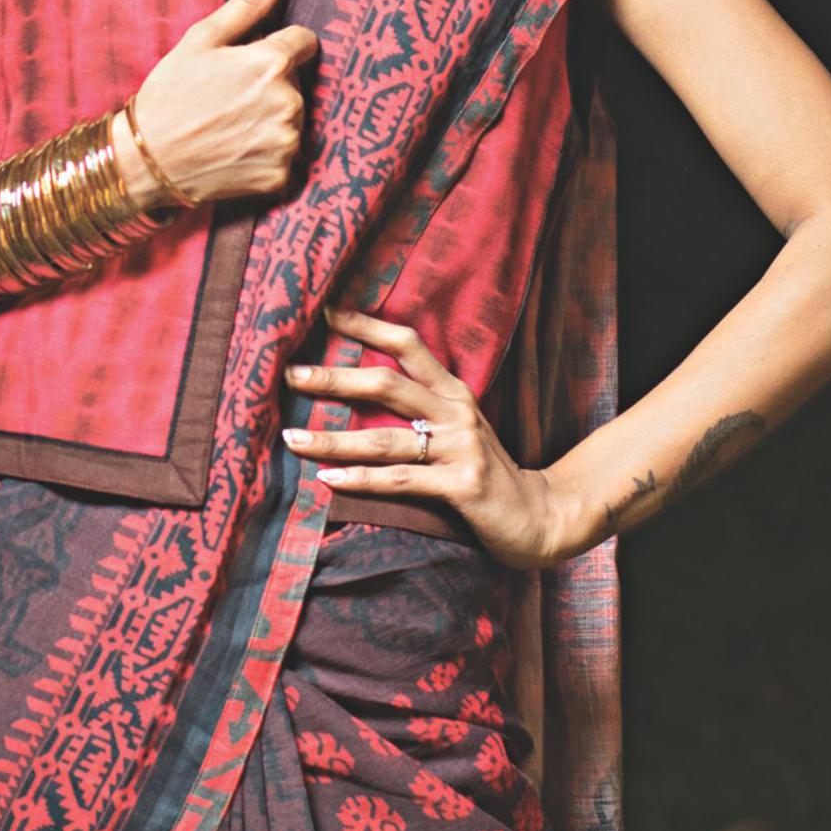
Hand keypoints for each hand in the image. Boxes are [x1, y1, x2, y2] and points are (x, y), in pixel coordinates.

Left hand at [282, 304, 583, 568]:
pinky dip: (362, 480)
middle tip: (289, 375)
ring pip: (385, 438)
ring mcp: (461, 447)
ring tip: (291, 440)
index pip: (408, 345)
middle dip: (334, 378)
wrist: (541, 518)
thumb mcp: (458, 431)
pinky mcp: (463, 485)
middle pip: (387, 384)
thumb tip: (356, 393)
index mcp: (453, 393)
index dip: (368, 326)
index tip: (326, 313)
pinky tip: (328, 480)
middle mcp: (457, 412)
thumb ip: (421, 410)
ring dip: (333, 440)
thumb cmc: (487, 473)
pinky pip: (402, 481)